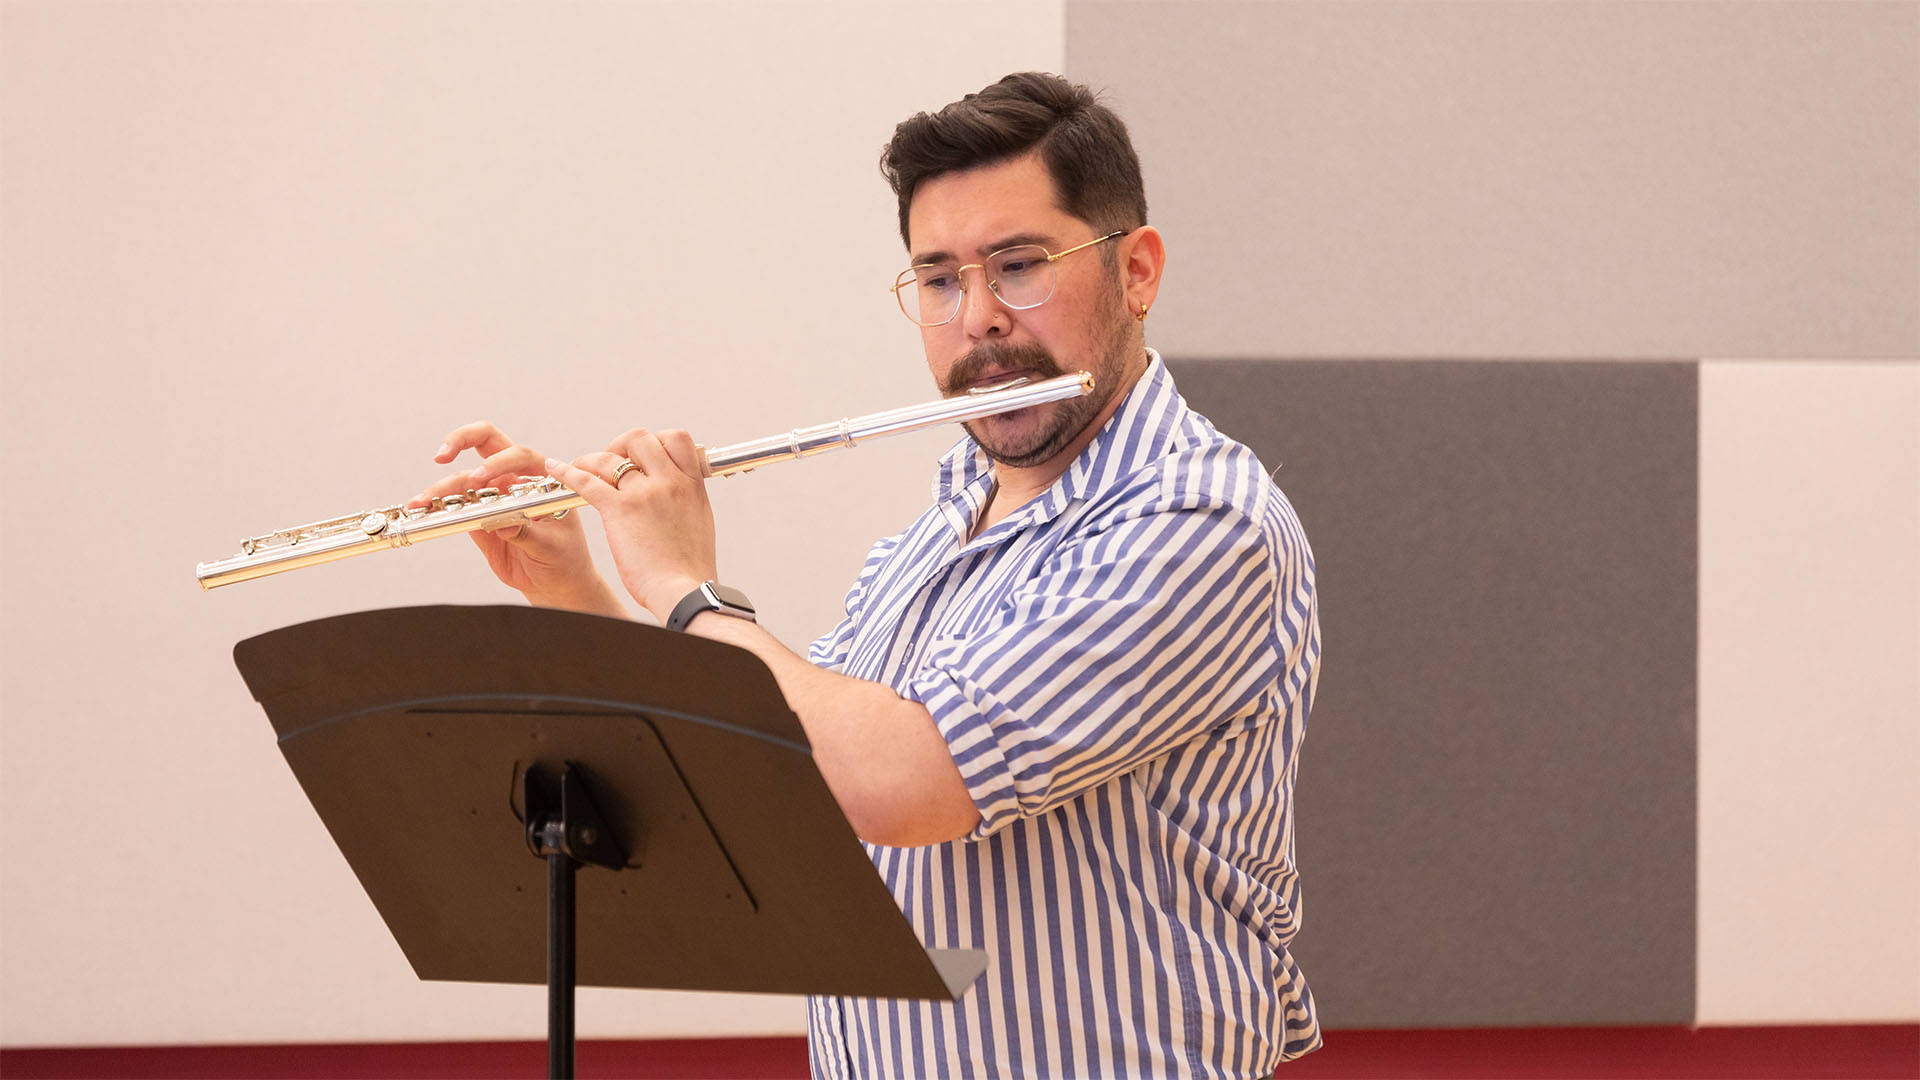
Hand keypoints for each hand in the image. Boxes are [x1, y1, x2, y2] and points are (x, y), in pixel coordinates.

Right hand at [413, 421, 619, 613]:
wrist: (555, 583)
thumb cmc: (564, 558)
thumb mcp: (551, 546)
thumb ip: (527, 532)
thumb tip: (504, 522)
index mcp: (542, 479)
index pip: (519, 455)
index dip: (498, 462)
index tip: (480, 478)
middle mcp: (515, 480)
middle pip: (486, 445)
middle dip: (460, 441)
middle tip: (441, 456)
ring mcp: (494, 496)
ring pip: (462, 481)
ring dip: (439, 489)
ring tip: (420, 503)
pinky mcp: (477, 517)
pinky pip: (454, 506)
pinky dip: (436, 508)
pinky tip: (422, 511)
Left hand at [544, 427, 715, 620]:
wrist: (684, 591)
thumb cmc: (690, 566)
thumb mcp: (699, 521)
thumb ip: (685, 499)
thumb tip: (672, 491)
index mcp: (692, 484)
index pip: (676, 438)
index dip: (655, 441)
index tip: (642, 456)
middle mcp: (669, 482)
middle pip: (639, 438)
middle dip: (620, 446)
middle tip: (611, 462)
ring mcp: (644, 494)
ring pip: (610, 458)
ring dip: (591, 459)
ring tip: (581, 466)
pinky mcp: (620, 510)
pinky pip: (587, 481)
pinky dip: (567, 472)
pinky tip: (556, 469)